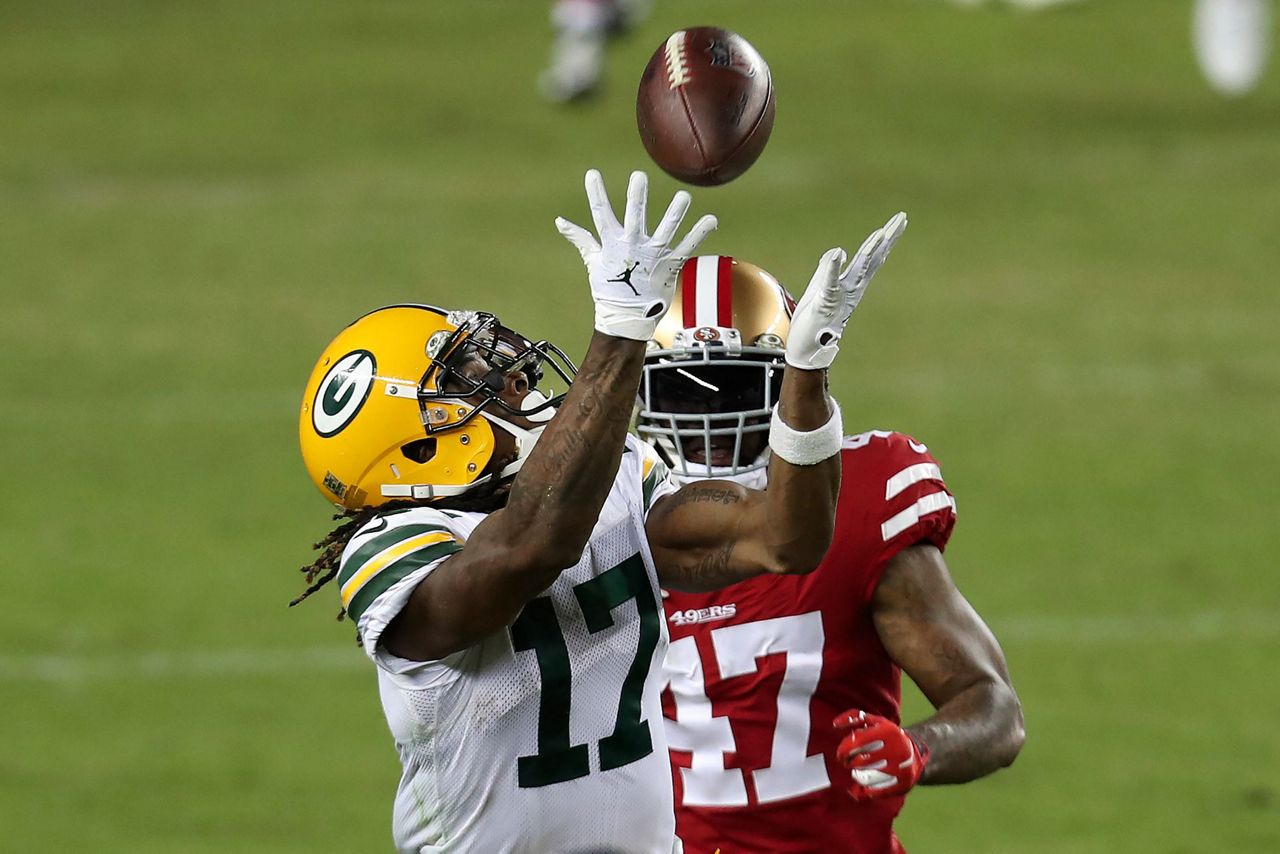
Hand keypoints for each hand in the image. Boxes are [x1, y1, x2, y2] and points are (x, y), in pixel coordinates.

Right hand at [557, 169, 717, 340]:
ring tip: (684, 196)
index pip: (601, 214)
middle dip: (636, 196)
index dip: (595, 193)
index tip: (592, 174)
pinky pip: (688, 246)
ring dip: (676, 212)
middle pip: (634, 216)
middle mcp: (633, 246)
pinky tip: (711, 219)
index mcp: (613, 243)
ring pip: (666, 229)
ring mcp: (653, 256)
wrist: (626, 318)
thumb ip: (581, 238)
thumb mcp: (593, 261)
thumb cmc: (609, 288)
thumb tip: (560, 222)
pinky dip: (700, 233)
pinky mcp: (670, 266)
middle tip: (639, 176)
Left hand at [786, 212, 906, 369]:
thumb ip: (829, 270)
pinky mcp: (825, 303)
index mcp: (851, 284)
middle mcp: (851, 288)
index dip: (884, 238)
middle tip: (902, 218)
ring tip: (880, 232)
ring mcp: (840, 296)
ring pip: (859, 270)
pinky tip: (839, 253)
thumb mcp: (820, 288)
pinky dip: (834, 268)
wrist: (807, 349)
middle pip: (873, 258)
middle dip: (887, 238)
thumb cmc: (814, 321)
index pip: (872, 257)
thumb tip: (838, 252)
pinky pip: (831, 283)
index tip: (899, 221)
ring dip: (869, 251)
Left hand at [833, 709, 929, 800]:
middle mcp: (897, 749)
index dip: (843, 750)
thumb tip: (835, 724)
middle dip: (850, 763)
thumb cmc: (887, 735)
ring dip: (857, 776)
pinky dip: (866, 790)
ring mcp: (902, 768)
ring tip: (857, 772)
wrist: (914, 752)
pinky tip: (864, 786)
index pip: (857, 743)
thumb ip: (854, 717)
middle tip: (848, 762)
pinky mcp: (903, 784)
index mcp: (888, 732)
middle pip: (860, 762)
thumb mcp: (874, 721)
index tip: (840, 755)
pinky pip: (877, 792)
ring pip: (866, 778)